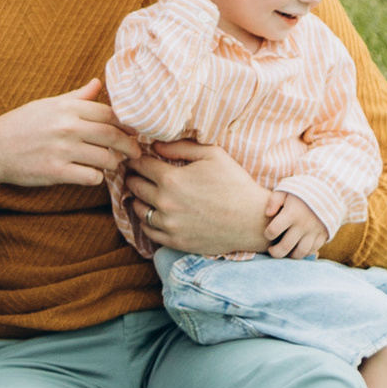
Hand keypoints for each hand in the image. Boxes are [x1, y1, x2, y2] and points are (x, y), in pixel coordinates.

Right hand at [0, 77, 134, 193]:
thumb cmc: (21, 124)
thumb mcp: (47, 105)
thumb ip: (76, 97)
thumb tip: (97, 83)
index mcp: (67, 108)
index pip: (110, 114)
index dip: (127, 124)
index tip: (135, 132)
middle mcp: (67, 127)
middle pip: (113, 136)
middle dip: (130, 146)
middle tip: (137, 152)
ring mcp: (62, 150)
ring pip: (106, 159)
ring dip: (114, 163)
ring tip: (114, 163)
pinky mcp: (56, 172)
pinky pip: (91, 177)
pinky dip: (97, 177)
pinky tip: (92, 173)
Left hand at [126, 138, 271, 255]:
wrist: (253, 221)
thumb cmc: (235, 184)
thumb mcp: (212, 154)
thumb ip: (181, 146)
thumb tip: (154, 145)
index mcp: (172, 179)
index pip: (140, 165)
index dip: (135, 158)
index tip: (135, 156)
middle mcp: (166, 203)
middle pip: (135, 186)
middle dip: (133, 176)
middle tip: (134, 172)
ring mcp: (169, 225)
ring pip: (138, 209)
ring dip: (137, 198)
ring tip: (142, 192)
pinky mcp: (176, 242)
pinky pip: (148, 232)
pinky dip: (145, 221)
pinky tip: (152, 213)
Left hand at [264, 191, 328, 259]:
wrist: (329, 191)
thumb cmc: (302, 191)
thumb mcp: (286, 189)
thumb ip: (274, 200)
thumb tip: (267, 213)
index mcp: (292, 213)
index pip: (274, 230)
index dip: (267, 234)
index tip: (267, 233)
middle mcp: (303, 225)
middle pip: (286, 246)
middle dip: (275, 252)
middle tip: (271, 250)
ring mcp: (314, 232)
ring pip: (300, 252)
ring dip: (290, 256)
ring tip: (284, 251)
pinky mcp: (323, 236)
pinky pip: (312, 250)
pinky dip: (303, 253)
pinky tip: (296, 249)